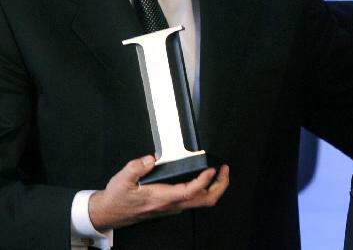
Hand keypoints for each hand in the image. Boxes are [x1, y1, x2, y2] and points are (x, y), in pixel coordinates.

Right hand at [88, 155, 229, 230]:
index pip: (188, 192)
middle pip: (204, 201)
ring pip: (202, 202)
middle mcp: (170, 205)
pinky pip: (195, 200)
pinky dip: (205, 189)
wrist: (109, 213)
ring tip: (220, 172)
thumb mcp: (122, 179)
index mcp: (160, 198)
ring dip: (215, 187)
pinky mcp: (172, 206)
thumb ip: (136, 167)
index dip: (203, 181)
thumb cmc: (117, 199)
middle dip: (219, 186)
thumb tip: (151, 158)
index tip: (211, 169)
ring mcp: (173, 207)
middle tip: (225, 170)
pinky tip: (205, 178)